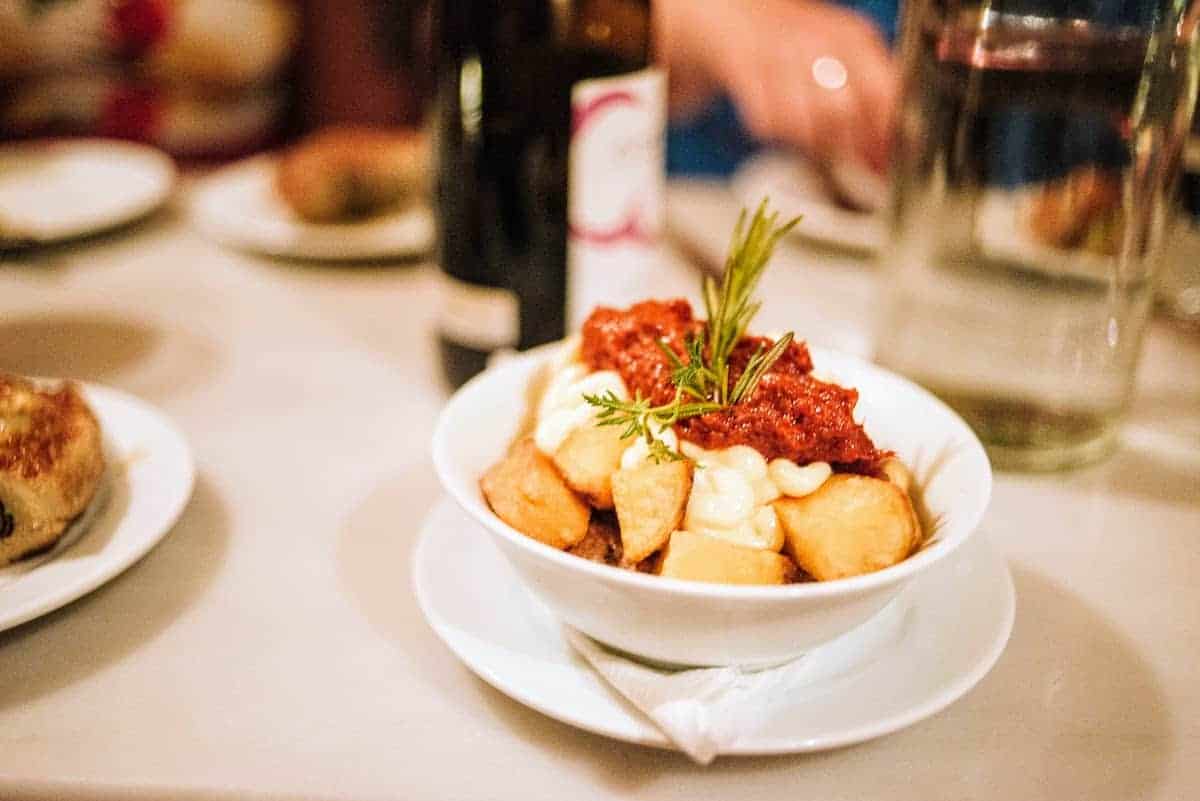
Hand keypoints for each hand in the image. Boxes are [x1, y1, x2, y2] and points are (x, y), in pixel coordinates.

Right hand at [655, 0, 897, 172]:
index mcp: (853, 37)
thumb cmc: (796, 44)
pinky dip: (773, 132)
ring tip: (807, 137)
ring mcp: (780, 54)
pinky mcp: (744, 69)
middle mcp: (819, 41)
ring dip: (806, 142)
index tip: (881, 161)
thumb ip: (873, 95)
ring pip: (803, 123)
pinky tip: (776, 122)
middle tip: (839, 153)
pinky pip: (766, 123)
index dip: (883, 135)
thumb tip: (894, 149)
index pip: (883, 93)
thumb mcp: (843, 54)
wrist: (736, 13)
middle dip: (842, 144)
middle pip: (841, 114)